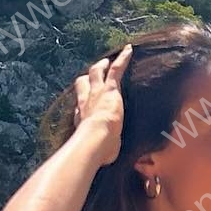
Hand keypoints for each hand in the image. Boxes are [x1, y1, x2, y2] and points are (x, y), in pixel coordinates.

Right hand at [72, 46, 131, 163]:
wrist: (95, 140)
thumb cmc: (96, 150)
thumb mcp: (98, 152)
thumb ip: (101, 152)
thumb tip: (106, 160)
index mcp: (82, 117)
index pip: (81, 105)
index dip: (83, 101)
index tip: (86, 102)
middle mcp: (86, 102)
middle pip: (83, 83)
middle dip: (88, 77)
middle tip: (95, 70)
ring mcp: (96, 93)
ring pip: (96, 72)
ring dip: (101, 65)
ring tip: (107, 60)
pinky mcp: (110, 89)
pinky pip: (116, 69)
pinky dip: (123, 59)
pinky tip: (130, 49)